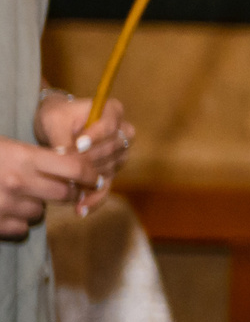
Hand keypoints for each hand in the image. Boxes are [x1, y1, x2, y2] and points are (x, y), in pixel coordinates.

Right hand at [0, 139, 85, 239]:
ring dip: (36, 206)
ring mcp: (5, 205)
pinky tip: (7, 209)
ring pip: (40, 212)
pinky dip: (18, 222)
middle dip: (67, 192)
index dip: (89, 174)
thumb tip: (67, 158)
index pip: (74, 168)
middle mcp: (17, 182)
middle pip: (64, 194)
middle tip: (63, 188)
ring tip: (20, 195)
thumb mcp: (8, 146)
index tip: (94, 178)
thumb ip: (35, 155)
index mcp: (23, 157)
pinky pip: (21, 229)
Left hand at [36, 94, 131, 212]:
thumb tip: (64, 157)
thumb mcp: (55, 120)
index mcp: (113, 111)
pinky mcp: (110, 172)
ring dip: (86, 177)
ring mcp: (119, 154)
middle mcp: (122, 132)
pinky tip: (80, 209)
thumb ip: (62, 137)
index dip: (95, 136)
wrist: (56, 127)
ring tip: (65, 185)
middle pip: (111, 149)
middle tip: (63, 167)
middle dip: (86, 160)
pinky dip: (93, 199)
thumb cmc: (56, 117)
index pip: (110, 126)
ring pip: (107, 169)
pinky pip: (106, 187)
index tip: (77, 144)